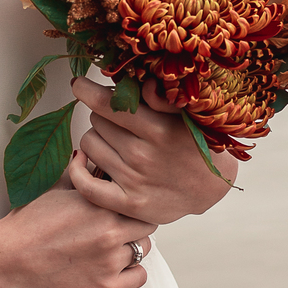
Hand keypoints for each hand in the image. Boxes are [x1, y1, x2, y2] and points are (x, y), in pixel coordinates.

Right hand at [0, 180, 154, 287]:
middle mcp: (109, 231)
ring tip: (111, 251)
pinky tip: (115, 270)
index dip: (130, 205)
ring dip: (131, 248)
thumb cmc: (24, 229)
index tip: (122, 211)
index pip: (136, 200)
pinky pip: (139, 277)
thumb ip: (77, 176)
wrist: (5, 263)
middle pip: (146, 225)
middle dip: (134, 226)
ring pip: (143, 250)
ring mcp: (109, 261)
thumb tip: (86, 159)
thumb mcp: (52, 191)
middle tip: (119, 231)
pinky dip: (131, 273)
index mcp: (99, 204)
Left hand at [69, 76, 238, 227]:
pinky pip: (86, 185)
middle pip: (96, 120)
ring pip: (89, 144)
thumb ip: (164, 98)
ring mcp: (134, 182)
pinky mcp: (128, 204)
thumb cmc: (196, 146)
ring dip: (97, 138)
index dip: (86, 90)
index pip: (107, 103)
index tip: (80, 85)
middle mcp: (143, 156)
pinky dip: (77, 170)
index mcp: (158, 129)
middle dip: (103, 114)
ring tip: (116, 139)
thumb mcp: (188, 116)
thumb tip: (144, 83)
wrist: (210, 188)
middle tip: (119, 118)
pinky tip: (83, 159)